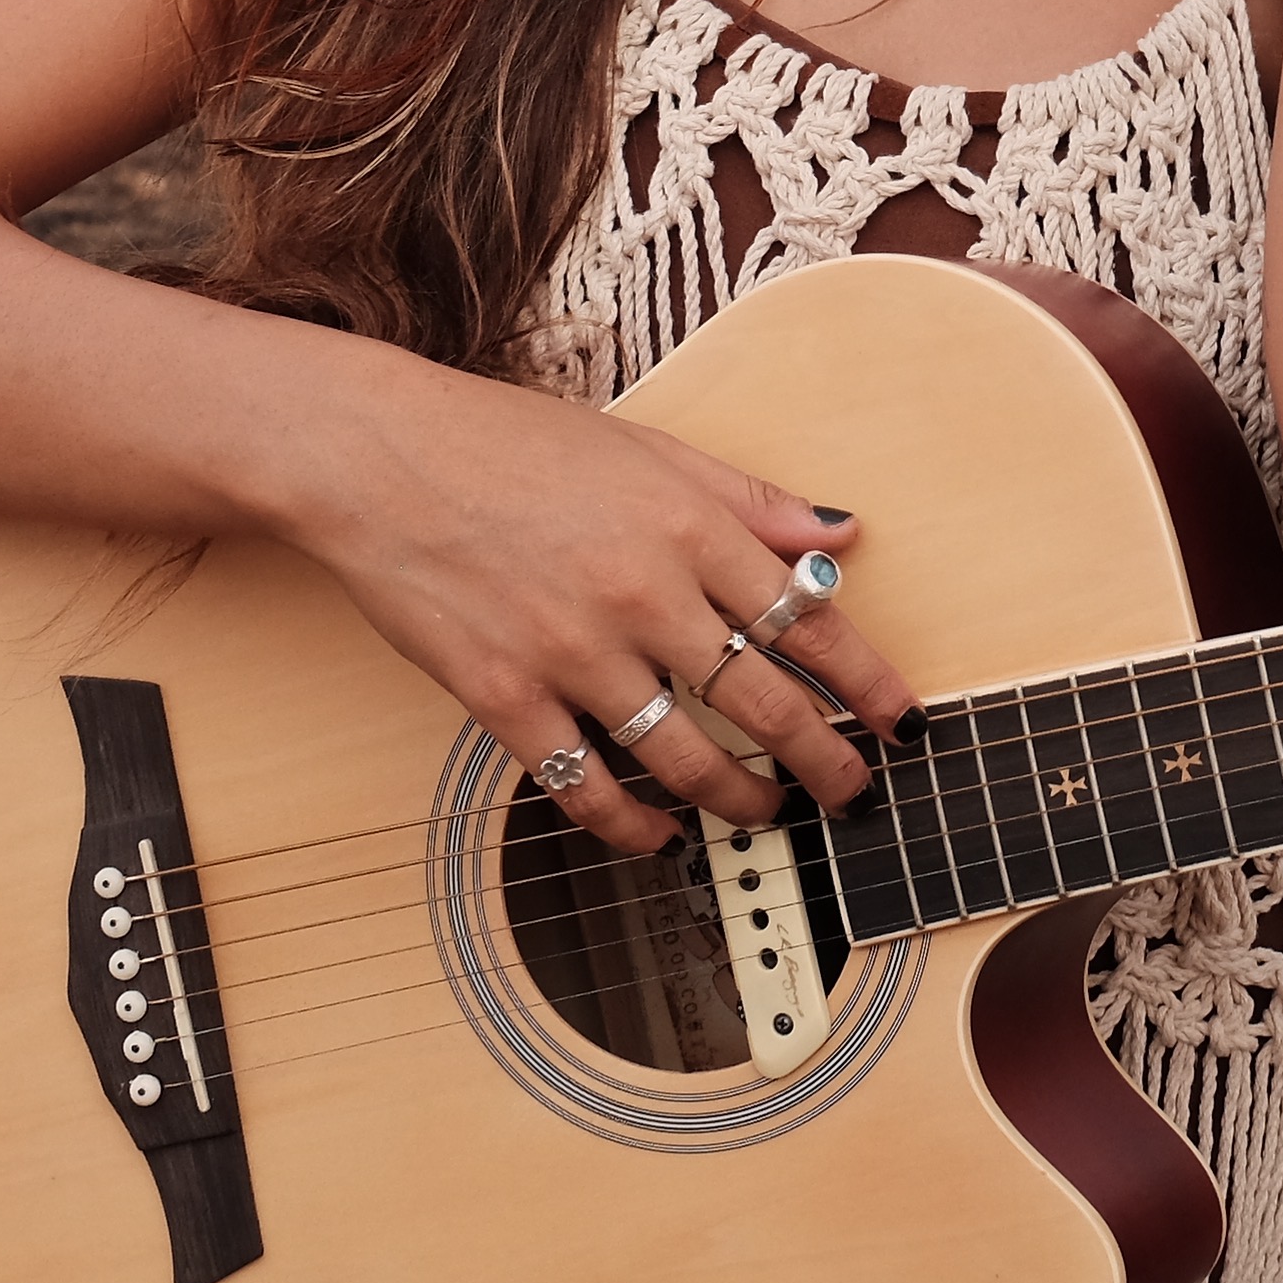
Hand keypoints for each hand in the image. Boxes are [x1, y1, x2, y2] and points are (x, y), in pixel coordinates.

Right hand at [284, 357, 919, 851]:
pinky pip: (585, 783)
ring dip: (738, 797)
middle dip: (824, 759)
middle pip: (762, 700)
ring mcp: (573, 650)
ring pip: (684, 754)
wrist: (382, 458)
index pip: (807, 618)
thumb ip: (752, 499)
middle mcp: (643, 591)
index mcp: (688, 524)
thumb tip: (842, 532)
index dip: (865, 680)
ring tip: (764, 812)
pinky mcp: (505, 695)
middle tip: (855, 793)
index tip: (900, 721)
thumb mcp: (651, 451)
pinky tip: (659, 837)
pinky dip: (631, 824)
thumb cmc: (514, 445)